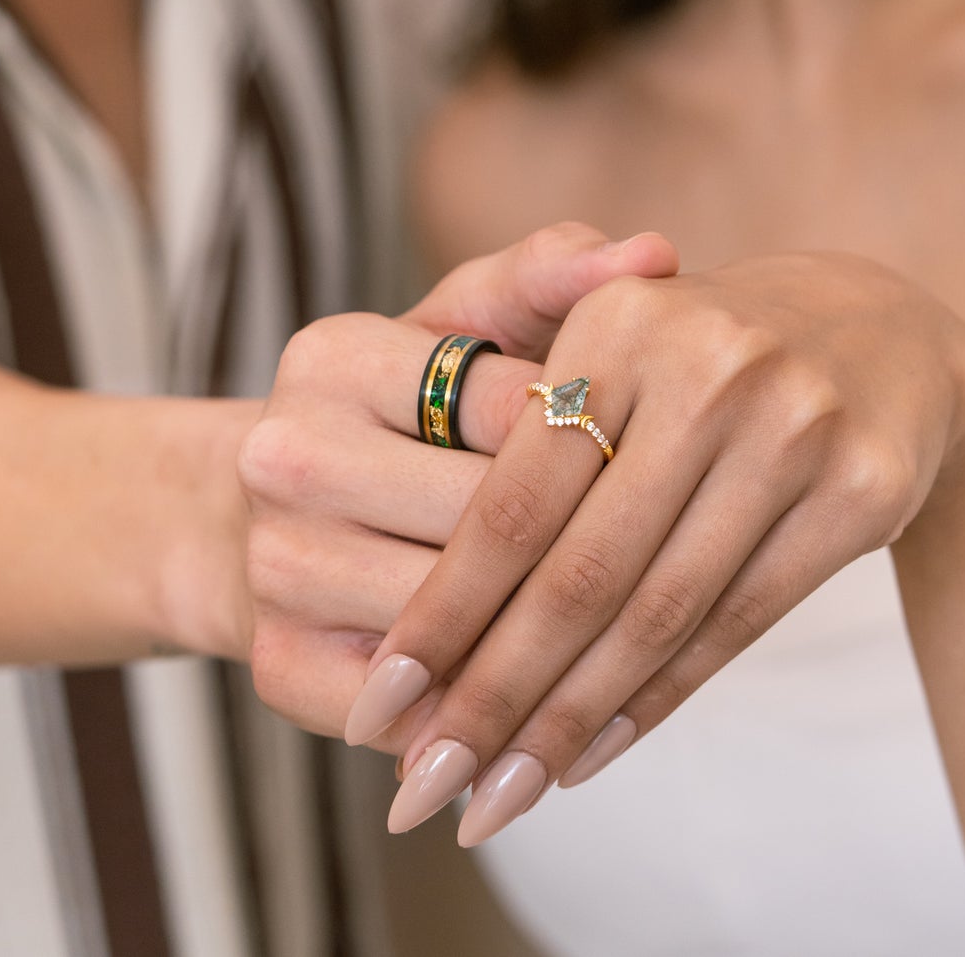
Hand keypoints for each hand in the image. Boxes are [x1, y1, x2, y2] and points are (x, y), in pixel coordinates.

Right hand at [237, 223, 677, 741]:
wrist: (276, 516)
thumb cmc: (407, 411)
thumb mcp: (464, 328)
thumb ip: (552, 278)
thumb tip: (656, 250)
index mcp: (334, 355)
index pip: (516, 409)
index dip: (605, 440)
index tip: (669, 458)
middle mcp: (285, 454)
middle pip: (495, 519)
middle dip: (597, 541)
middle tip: (690, 553)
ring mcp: (274, 564)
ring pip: (469, 617)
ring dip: (560, 638)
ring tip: (651, 629)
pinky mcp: (278, 663)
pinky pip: (421, 705)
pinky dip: (497, 713)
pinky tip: (565, 705)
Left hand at [348, 252, 964, 840]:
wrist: (882, 333)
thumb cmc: (698, 353)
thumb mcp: (606, 348)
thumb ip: (515, 442)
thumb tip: (419, 625)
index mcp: (618, 325)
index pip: (513, 503)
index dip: (443, 616)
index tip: (377, 707)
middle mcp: (709, 370)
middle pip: (580, 576)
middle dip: (490, 699)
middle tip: (422, 792)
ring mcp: (795, 430)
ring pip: (656, 616)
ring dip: (564, 724)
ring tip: (494, 801)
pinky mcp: (862, 491)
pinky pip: (736, 624)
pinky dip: (654, 701)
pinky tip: (586, 755)